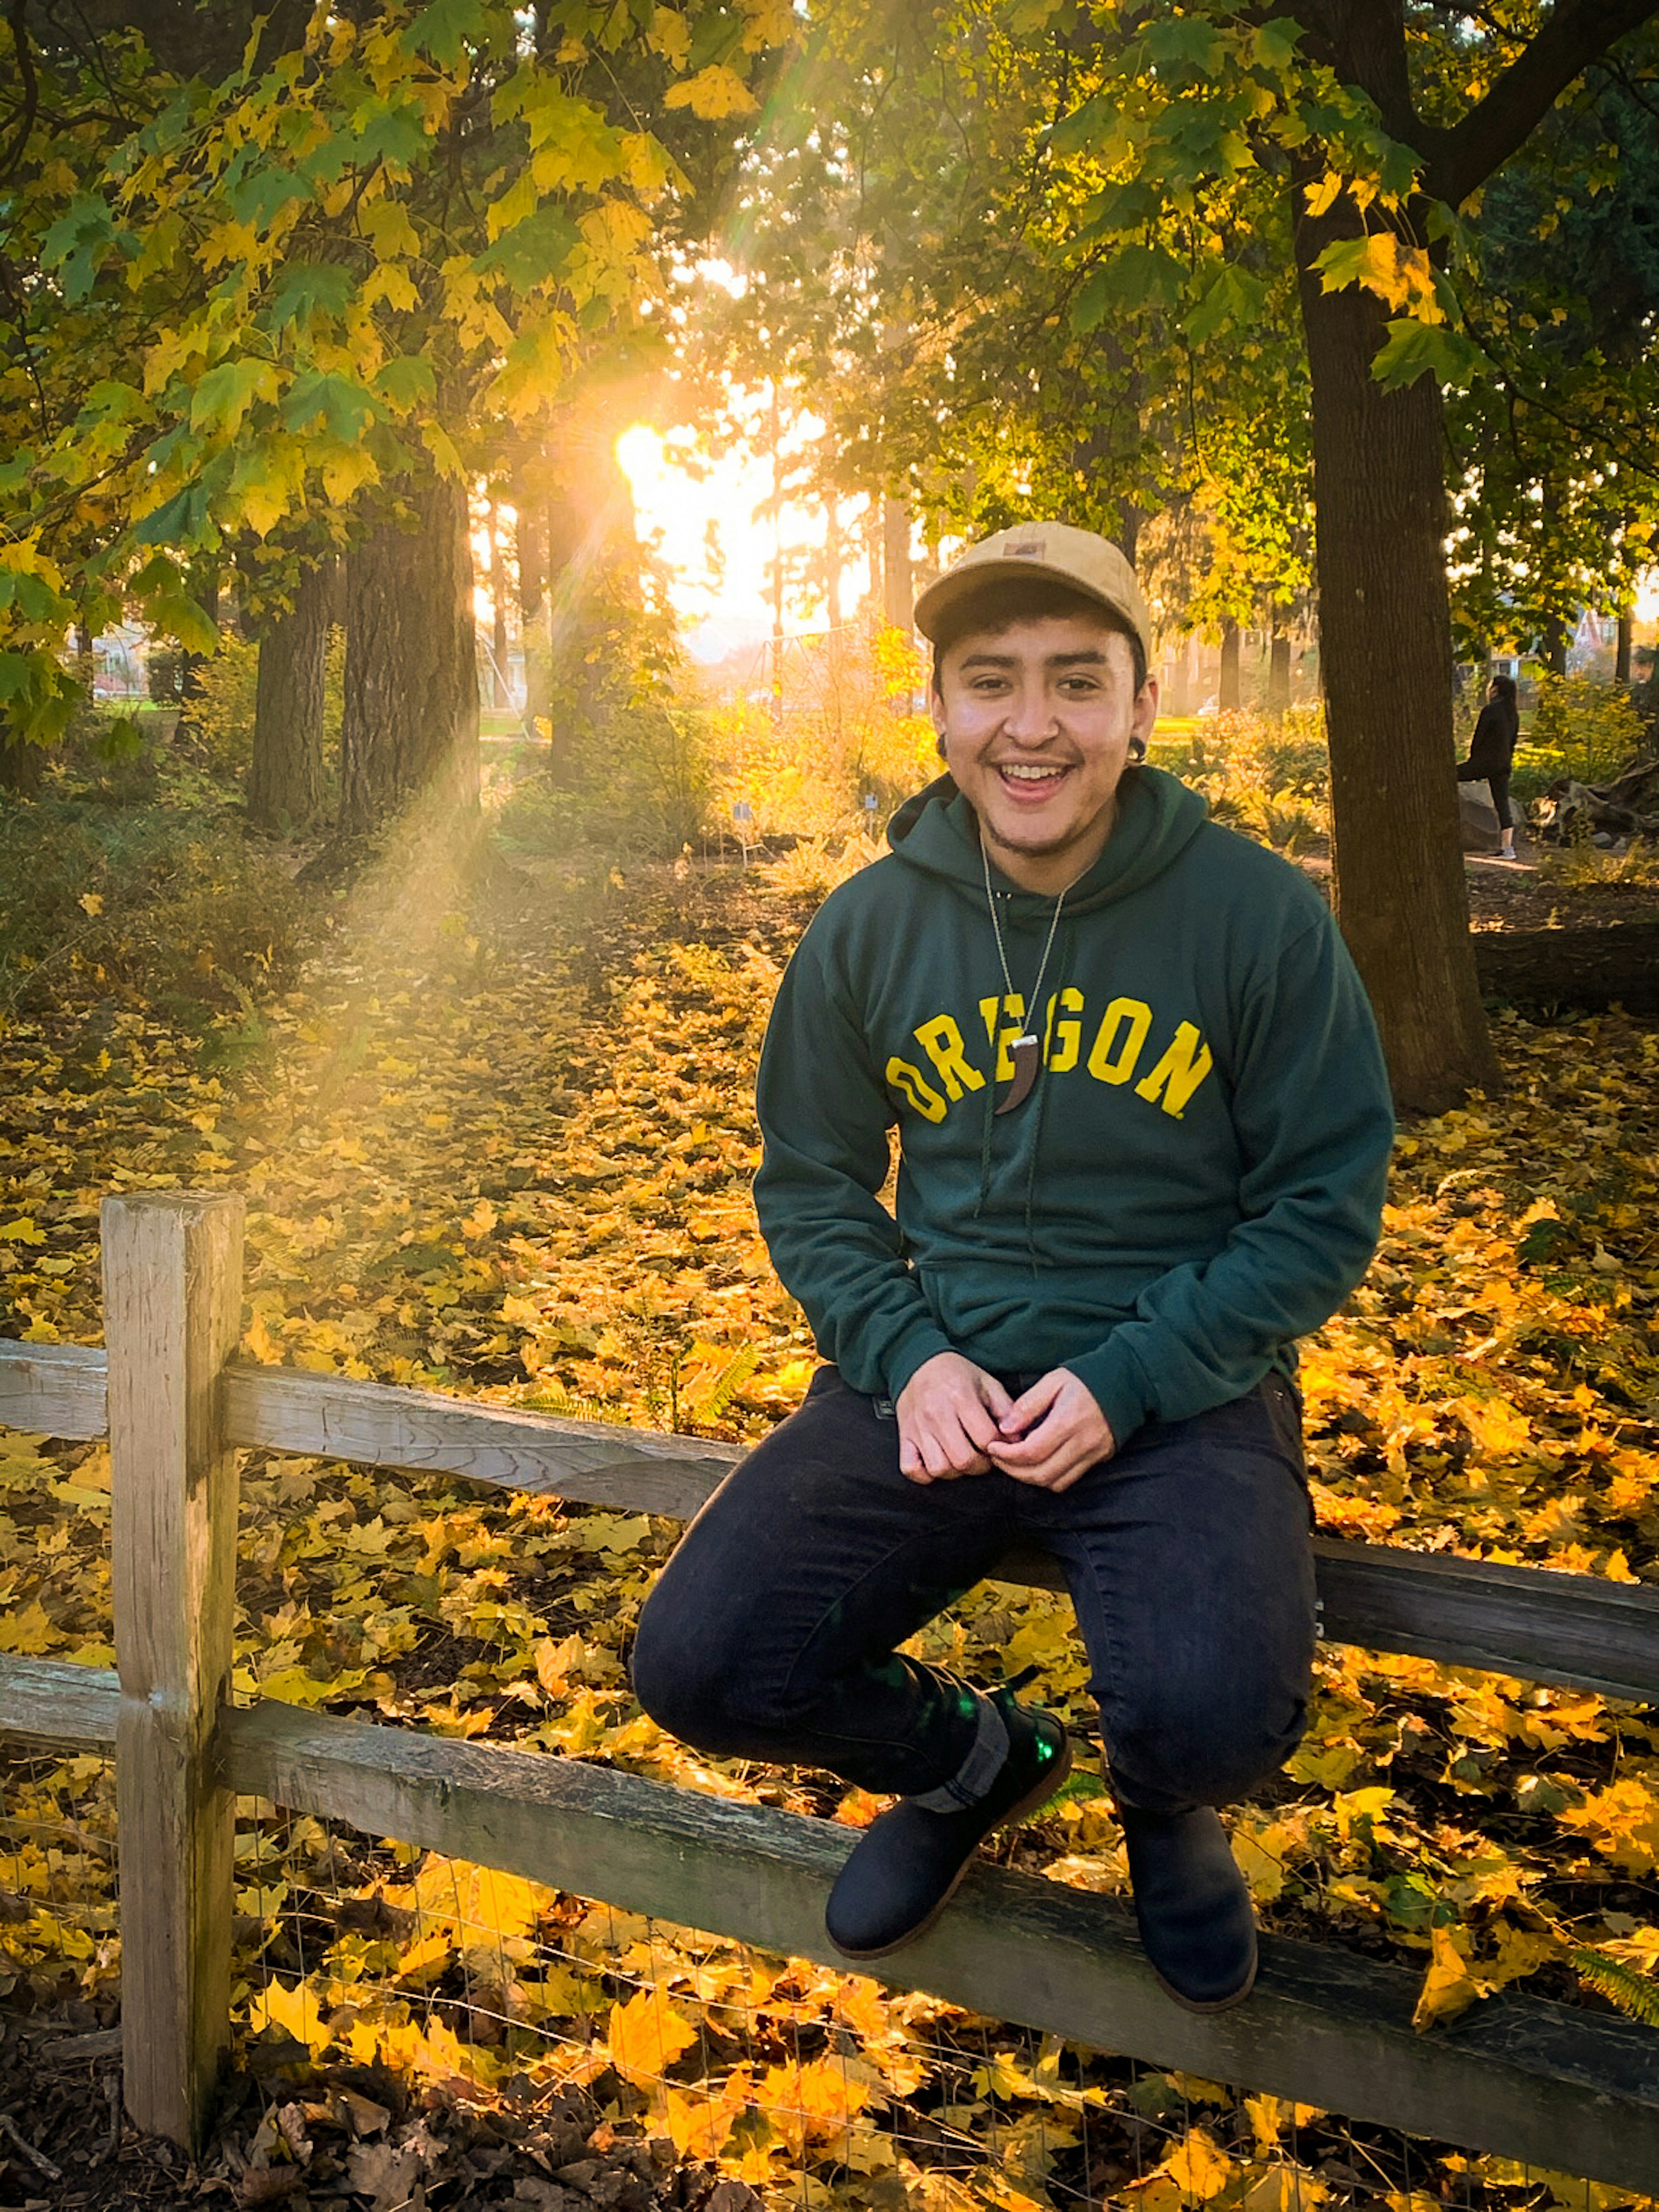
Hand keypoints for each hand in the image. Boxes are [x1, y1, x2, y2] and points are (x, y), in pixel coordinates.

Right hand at [896, 1353, 1015, 1482]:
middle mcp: (937, 1414)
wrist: (919, 1363)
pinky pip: (911, 1469)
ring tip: (961, 1458)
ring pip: (939, 1468)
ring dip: (955, 1471)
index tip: (999, 1445)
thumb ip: (1006, 1409)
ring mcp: (918, 1428)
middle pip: (963, 1460)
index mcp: (961, 1398)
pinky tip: (937, 1463)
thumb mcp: (987, 1383)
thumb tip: (1017, 1438)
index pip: (986, 1439)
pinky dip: (924, 1474)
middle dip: (979, 1465)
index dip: (999, 1448)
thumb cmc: (955, 1375)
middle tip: (982, 1456)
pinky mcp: (904, 1436)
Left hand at [984, 1368, 1113, 1492]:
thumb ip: (1027, 1405)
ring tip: (1014, 1463)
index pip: (1031, 1452)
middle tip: (998, 1458)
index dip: (1006, 1455)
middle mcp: (1082, 1442)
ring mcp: (1093, 1454)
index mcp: (1068, 1421)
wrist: (1125, 1383)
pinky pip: (1069, 1480)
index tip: (992, 1447)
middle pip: (1041, 1473)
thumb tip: (1005, 1428)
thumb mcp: (1053, 1381)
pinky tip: (1037, 1464)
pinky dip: (1049, 1478)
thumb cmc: (1085, 1379)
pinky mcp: (1098, 1460)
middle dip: (1013, 1471)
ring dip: (1030, 1478)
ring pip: (1054, 1482)